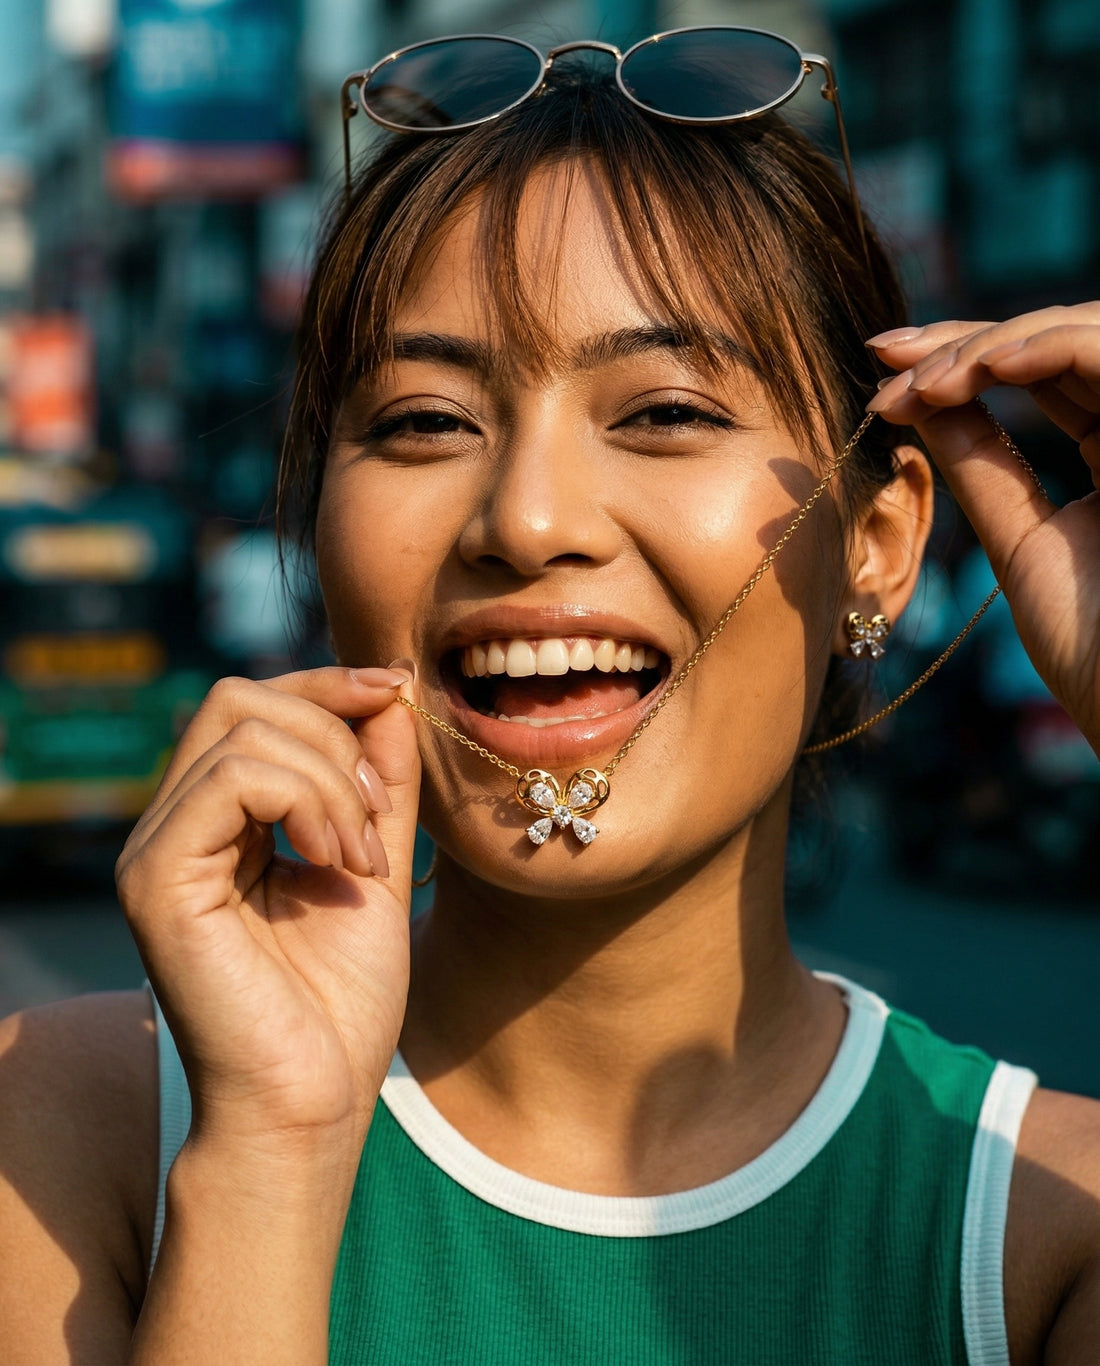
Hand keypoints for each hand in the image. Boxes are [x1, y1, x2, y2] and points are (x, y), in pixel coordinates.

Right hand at [115, 665, 420, 1153]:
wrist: (315, 1105)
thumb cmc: (341, 1006)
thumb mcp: (376, 864)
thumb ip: (379, 781)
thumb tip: (392, 689)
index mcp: (219, 824)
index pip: (253, 705)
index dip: (327, 683)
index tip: (398, 690)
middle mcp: (176, 828)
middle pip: (240, 699)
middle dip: (332, 730)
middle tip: (376, 815)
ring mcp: (157, 850)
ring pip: (241, 729)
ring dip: (333, 780)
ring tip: (363, 859)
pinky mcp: (157, 879)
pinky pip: (230, 779)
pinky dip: (307, 800)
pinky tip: (337, 861)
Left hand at [866, 303, 1099, 751]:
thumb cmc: (1094, 648)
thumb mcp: (1022, 541)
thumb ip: (983, 467)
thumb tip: (918, 405)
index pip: (1039, 373)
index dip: (961, 360)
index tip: (880, 370)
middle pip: (1055, 341)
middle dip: (961, 339)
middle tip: (883, 356)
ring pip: (1081, 332)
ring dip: (992, 343)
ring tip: (922, 381)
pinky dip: (1048, 345)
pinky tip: (981, 368)